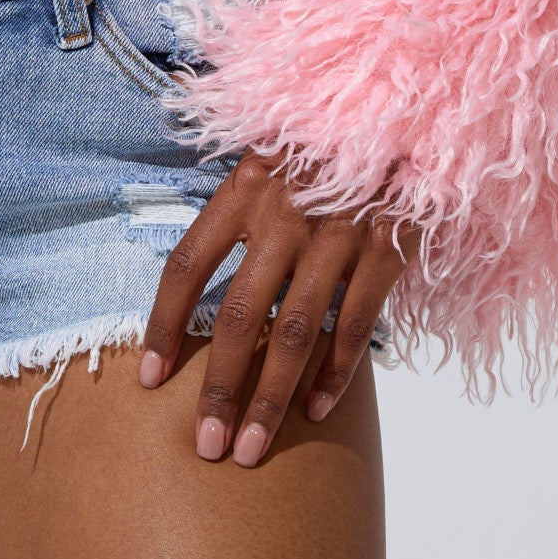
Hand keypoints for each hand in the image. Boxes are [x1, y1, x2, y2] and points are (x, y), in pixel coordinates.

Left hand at [137, 151, 408, 463]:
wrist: (407, 108)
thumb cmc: (325, 144)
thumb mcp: (269, 157)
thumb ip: (236, 212)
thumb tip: (194, 281)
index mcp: (244, 187)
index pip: (187, 265)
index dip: (164, 326)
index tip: (150, 380)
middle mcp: (283, 212)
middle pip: (237, 316)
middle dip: (218, 389)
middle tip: (205, 446)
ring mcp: (336, 234)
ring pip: (294, 334)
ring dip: (270, 399)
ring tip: (250, 450)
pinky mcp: (385, 249)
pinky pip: (354, 325)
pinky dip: (336, 374)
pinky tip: (317, 412)